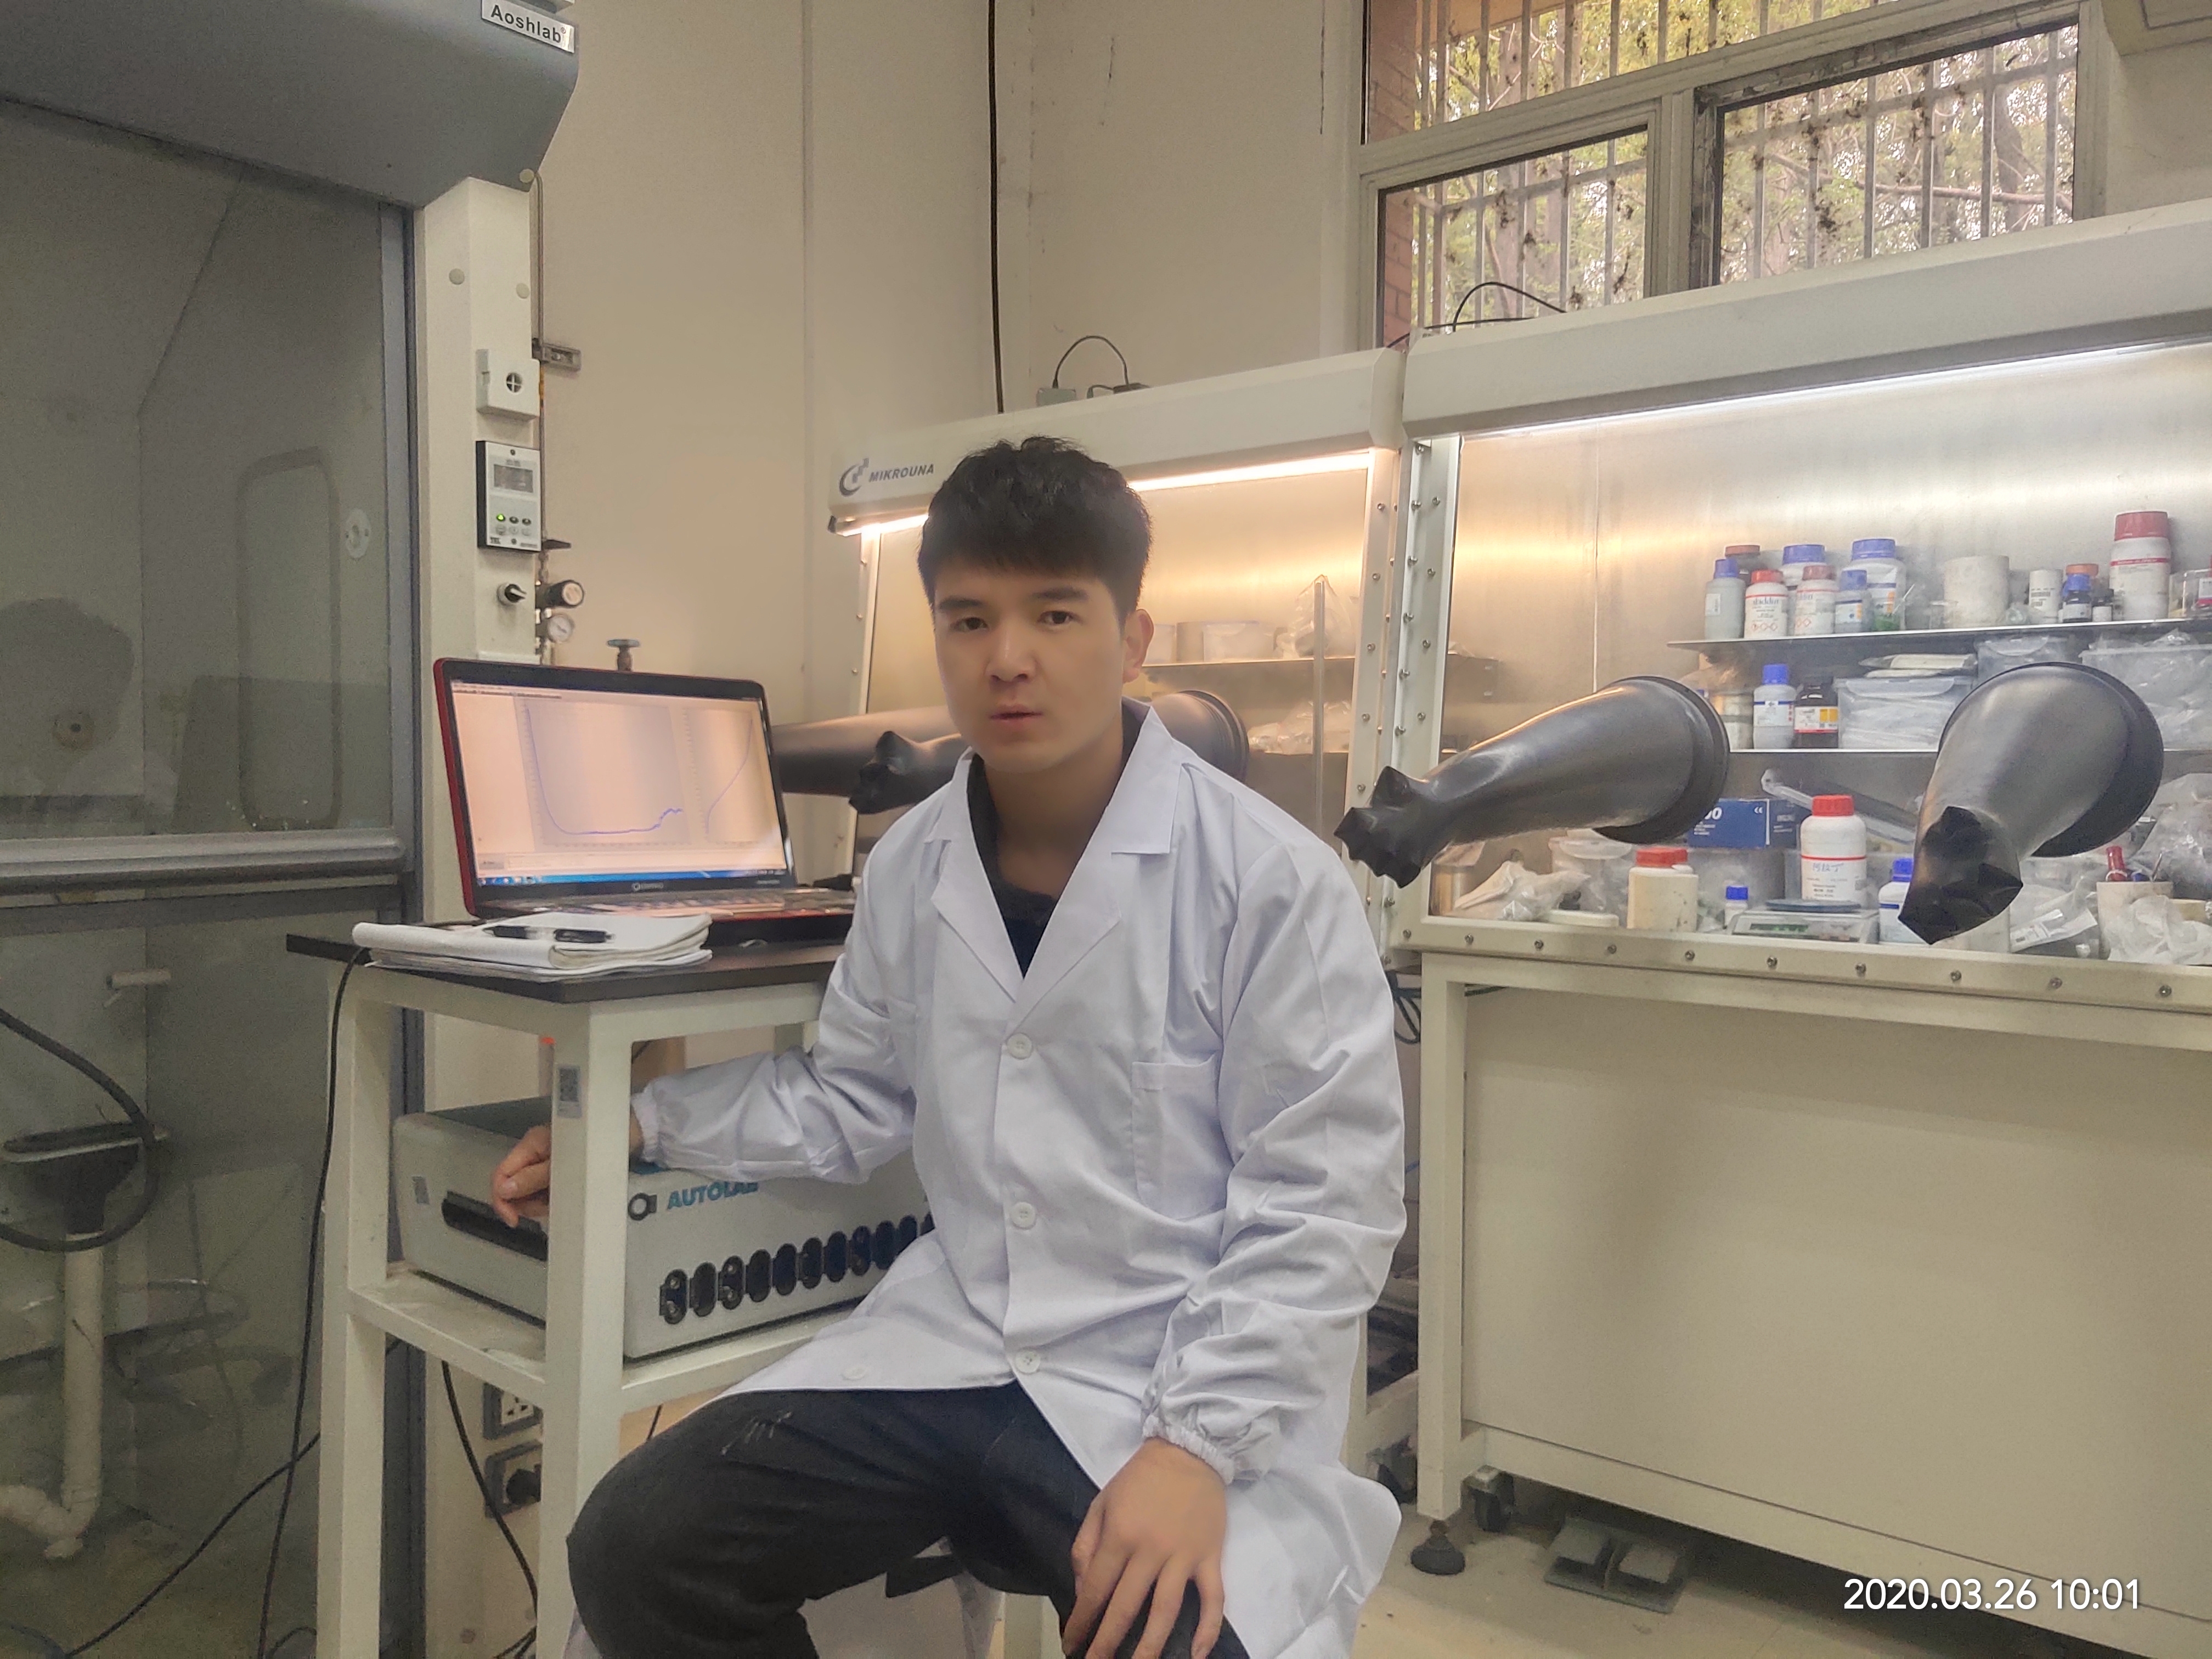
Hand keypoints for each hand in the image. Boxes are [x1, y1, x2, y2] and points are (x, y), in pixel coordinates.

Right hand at [488, 1111, 642, 1225]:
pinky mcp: (557, 1171)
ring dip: (539, 1203)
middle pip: (512, 1186)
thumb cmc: (596, 1145)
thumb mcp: (562, 1165)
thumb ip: (532, 1178)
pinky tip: (566, 1198)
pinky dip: (551, 1199)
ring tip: (562, 1200)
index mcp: (531, 1144)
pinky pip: (544, 1191)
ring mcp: (545, 1162)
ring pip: (528, 1192)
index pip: (501, 1174)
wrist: (630, 1135)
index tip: (515, 1221)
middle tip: (547, 1208)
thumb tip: (503, 1191)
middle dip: (525, 1203)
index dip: (502, 1200)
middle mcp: (534, 1152)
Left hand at [1064, 1437, 1226, 1658]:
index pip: (1095, 1590)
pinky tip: (1196, 1654)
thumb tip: (1081, 1589)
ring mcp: (1183, 1556)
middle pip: (1126, 1608)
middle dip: (1107, 1643)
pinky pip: (1212, 1599)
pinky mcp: (1211, 1557)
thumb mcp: (1101, 1502)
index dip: (1082, 1622)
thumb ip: (1085, 1544)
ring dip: (1150, 1647)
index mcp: (1119, 1536)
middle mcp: (1150, 1551)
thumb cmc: (1140, 1478)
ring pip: (1166, 1612)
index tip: (1071, 1645)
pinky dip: (1207, 1629)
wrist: (1189, 1450)